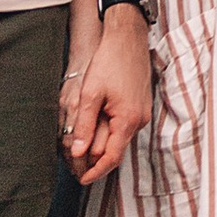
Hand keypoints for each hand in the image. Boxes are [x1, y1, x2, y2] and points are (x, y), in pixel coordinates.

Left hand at [65, 8, 151, 184]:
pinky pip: (124, 126)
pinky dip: (109, 131)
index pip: (112, 157)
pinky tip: (95, 126)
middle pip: (116, 149)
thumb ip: (86, 126)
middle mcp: (139, 119)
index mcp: (128, 119)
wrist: (128, 36)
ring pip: (119, 138)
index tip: (82, 180)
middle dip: (96, 160)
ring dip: (102, 144)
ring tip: (81, 146)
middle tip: (75, 167)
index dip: (96, 172)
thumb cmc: (110, 61)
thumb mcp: (91, 94)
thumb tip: (78, 152)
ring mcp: (142, 112)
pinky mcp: (140, 105)